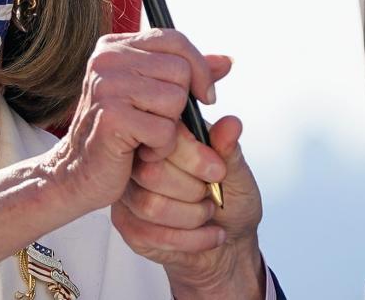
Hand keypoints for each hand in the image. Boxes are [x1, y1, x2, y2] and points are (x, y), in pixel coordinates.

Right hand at [39, 29, 219, 217]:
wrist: (77, 174)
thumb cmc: (118, 135)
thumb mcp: (153, 96)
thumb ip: (188, 74)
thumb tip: (227, 61)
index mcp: (116, 46)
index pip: (175, 40)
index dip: (199, 68)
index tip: (205, 96)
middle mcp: (107, 59)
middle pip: (181, 70)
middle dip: (182, 104)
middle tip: (160, 124)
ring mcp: (107, 86)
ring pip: (176, 100)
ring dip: (170, 129)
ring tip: (145, 137)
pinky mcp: (112, 117)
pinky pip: (165, 130)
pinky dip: (160, 149)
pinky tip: (139, 152)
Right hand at [112, 105, 265, 299]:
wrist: (230, 239)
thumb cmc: (232, 200)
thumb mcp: (239, 174)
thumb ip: (230, 151)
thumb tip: (231, 124)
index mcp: (169, 135)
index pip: (165, 137)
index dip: (194, 158)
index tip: (218, 173)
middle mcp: (141, 158)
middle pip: (151, 173)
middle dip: (192, 192)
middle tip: (211, 195)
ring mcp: (130, 190)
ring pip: (150, 206)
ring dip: (191, 217)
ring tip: (208, 213)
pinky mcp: (126, 222)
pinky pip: (148, 234)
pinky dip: (188, 240)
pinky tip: (206, 235)